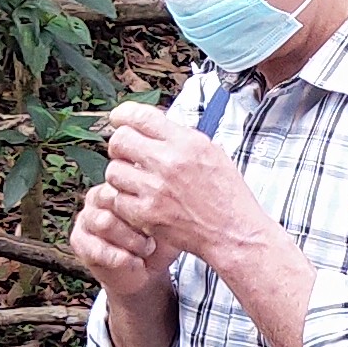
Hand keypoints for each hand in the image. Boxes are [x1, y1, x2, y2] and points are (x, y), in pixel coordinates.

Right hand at [70, 175, 173, 304]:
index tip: (164, 219)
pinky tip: (134, 262)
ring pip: (105, 222)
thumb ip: (166, 203)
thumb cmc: (158, 241)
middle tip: (154, 236)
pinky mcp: (79, 240)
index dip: (146, 203)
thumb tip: (175, 188)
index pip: (126, 182)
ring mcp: (85, 217)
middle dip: (138, 221)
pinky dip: (119, 258)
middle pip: (113, 199)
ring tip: (146, 249)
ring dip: (130, 240)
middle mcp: (97, 197)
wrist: (144, 273)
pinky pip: (95, 247)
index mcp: (118, 185)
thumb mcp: (168, 221)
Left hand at [97, 104, 270, 270]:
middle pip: (120, 140)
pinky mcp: (146, 214)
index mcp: (186, 143)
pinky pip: (118, 199)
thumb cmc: (227, 196)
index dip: (123, 114)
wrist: (233, 232)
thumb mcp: (212, 153)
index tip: (118, 118)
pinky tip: (141, 201)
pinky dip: (125, 200)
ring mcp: (155, 190)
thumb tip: (154, 127)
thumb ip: (180, 137)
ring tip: (136, 181)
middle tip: (127, 153)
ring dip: (122, 174)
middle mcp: (168, 163)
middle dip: (120, 144)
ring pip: (114, 170)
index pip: (141, 116)